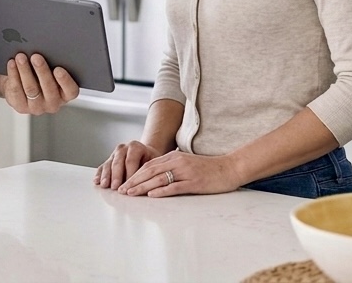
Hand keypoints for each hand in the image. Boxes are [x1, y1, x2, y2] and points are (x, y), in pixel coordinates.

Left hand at [0, 53, 77, 114]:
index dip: (65, 81)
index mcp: (65, 94)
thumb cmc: (40, 74)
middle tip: (36, 57)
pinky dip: (13, 74)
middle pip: (48, 88)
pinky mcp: (21, 107)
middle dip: (42, 70)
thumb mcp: (50, 69)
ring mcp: (37, 107)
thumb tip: (47, 47)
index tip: (58, 69)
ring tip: (21, 57)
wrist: (21, 85)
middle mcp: (53, 103)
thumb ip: (53, 62)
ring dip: (25, 70)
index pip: (71, 90)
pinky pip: (16, 90)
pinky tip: (12, 64)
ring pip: (31, 88)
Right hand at [93, 140, 161, 189]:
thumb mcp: (154, 163)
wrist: (145, 154)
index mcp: (135, 147)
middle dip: (116, 176)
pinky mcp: (109, 160)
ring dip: (106, 176)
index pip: (131, 160)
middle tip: (115, 187)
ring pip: (109, 164)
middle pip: (118, 162)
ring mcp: (114, 154)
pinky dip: (99, 174)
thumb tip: (146, 187)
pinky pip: (102, 166)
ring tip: (105, 185)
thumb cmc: (151, 161)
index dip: (129, 173)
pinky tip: (97, 181)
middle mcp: (123, 148)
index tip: (129, 185)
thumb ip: (149, 172)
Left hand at [116, 150, 242, 197]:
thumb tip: (155, 176)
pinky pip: (174, 186)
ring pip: (158, 178)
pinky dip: (161, 191)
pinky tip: (151, 195)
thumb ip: (172, 166)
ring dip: (142, 186)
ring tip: (130, 193)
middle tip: (121, 190)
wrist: (230, 168)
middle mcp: (177, 162)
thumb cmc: (209, 168)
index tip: (124, 182)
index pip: (149, 165)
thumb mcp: (187, 163)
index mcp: (174, 157)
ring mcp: (185, 172)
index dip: (134, 174)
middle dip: (133, 181)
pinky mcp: (194, 182)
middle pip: (150, 171)